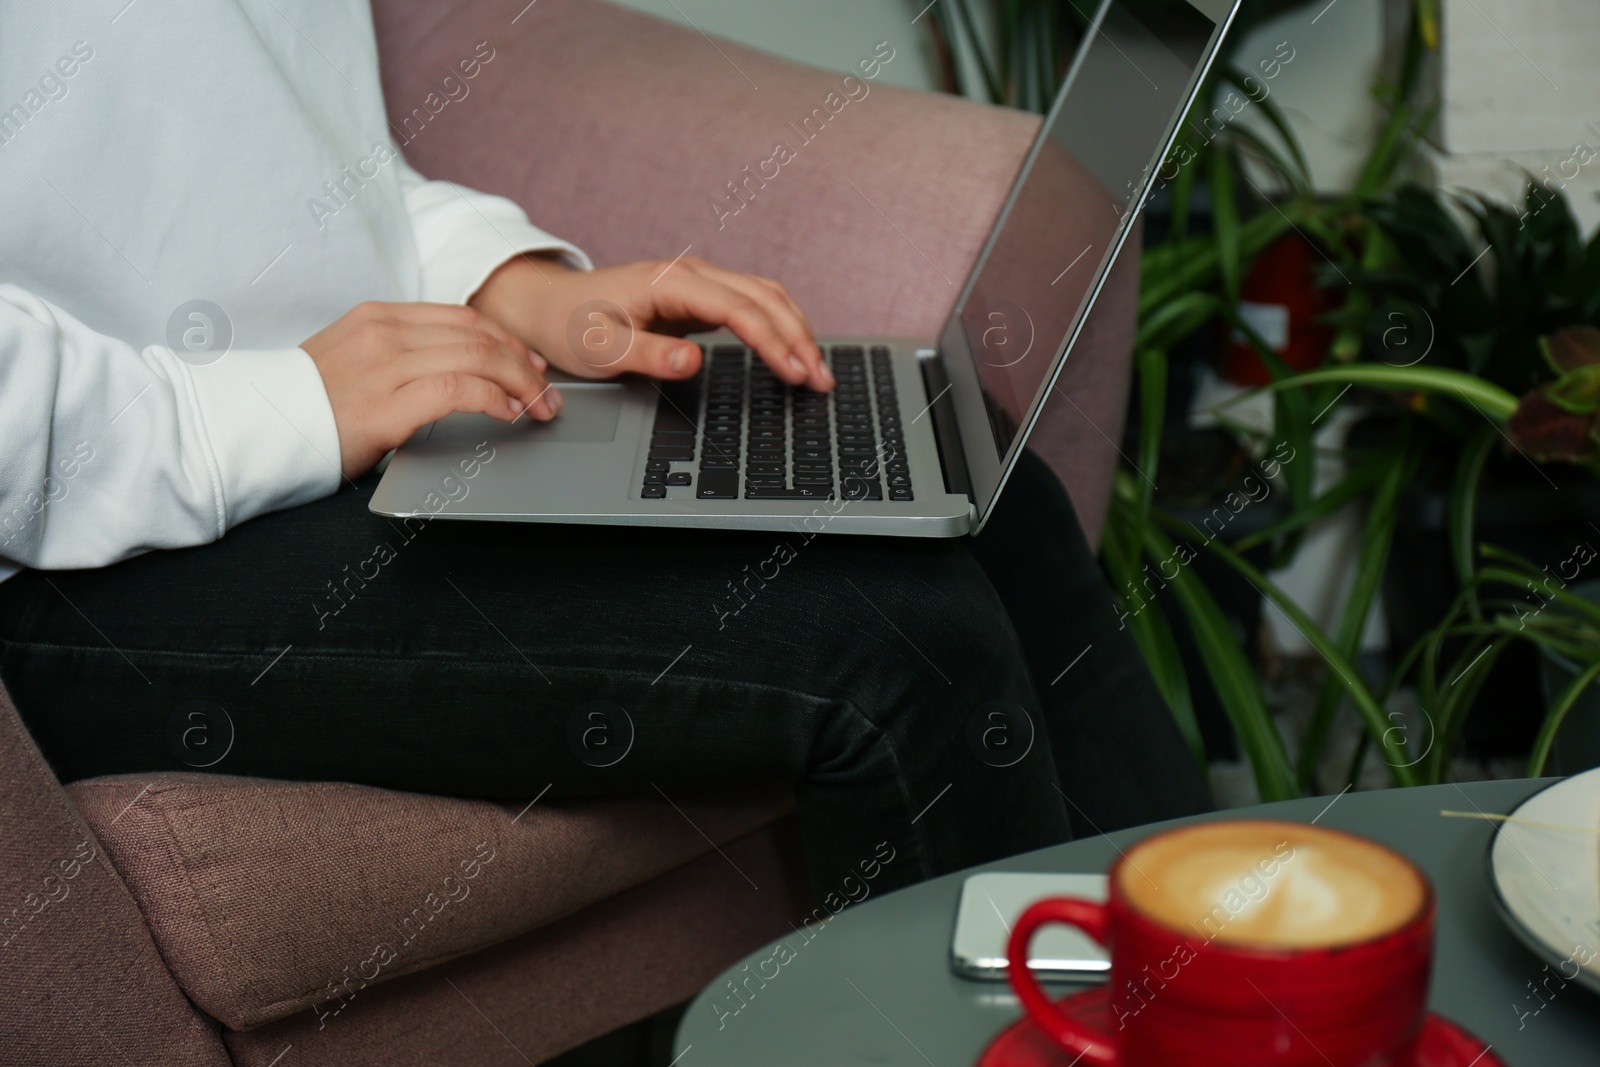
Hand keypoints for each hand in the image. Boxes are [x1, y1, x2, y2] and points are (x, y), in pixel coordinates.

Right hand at [302, 301, 558, 478]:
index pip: (463, 317)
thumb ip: (397, 355)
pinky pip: (459, 391)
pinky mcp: (387, 405)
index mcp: (379, 317)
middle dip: (524, 363)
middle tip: (548, 390)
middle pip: (479, 335)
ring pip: (478, 358)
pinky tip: (509, 414)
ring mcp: (385, 366)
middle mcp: (385, 334)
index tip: (530, 362)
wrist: (254, 428)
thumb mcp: (352, 361)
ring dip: (521, 384)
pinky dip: (495, 399)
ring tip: (540, 407)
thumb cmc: (305, 406)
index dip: (507, 340)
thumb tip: (450, 368)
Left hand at [469, 253, 834, 391]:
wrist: (549, 306)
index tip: (795, 372)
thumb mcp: (601, 349)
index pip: (739, 309)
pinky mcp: (700, 299)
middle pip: (765, 297)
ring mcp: (699, 284)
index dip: (773, 341)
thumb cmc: (571, 326)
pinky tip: (793, 353)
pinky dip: (780, 327)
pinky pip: (753, 306)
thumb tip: (693, 361)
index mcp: (672, 282)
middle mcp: (692, 274)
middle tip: (822, 380)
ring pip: (766, 297)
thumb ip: (649, 356)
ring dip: (796, 330)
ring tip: (818, 372)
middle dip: (799, 338)